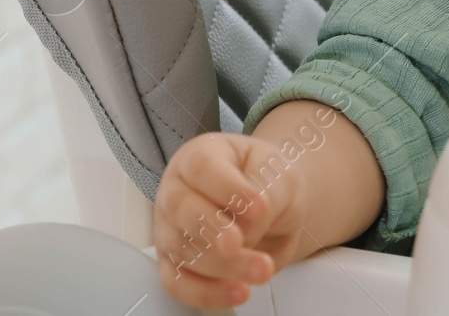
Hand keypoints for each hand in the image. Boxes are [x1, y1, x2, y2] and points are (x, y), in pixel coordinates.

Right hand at [153, 131, 308, 308]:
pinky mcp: (174, 263)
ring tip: (261, 270)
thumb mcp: (278, 174)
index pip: (203, 168)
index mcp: (200, 156)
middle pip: (183, 210)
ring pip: (183, 250)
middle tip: (241, 243)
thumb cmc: (268, 180)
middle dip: (214, 230)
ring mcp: (170, 228)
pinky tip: (238, 291)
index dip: (228, 189)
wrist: (272, 203)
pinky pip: (179, 283)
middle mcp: (177, 190)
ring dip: (223, 266)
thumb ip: (264, 193)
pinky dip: (207, 292)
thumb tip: (245, 229)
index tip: (260, 207)